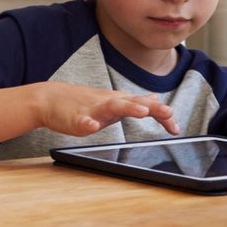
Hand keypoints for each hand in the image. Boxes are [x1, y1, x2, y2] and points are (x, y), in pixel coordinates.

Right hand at [33, 83, 178, 137]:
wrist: (50, 99)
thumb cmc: (84, 102)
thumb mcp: (113, 100)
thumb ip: (135, 101)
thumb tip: (155, 98)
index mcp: (119, 101)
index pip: (146, 105)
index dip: (162, 115)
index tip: (177, 127)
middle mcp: (109, 102)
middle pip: (134, 102)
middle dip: (152, 107)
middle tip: (169, 112)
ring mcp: (92, 109)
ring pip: (112, 107)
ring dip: (128, 108)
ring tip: (141, 111)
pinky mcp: (75, 118)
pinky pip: (82, 121)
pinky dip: (87, 123)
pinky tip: (91, 127)